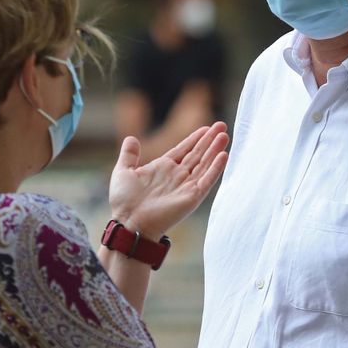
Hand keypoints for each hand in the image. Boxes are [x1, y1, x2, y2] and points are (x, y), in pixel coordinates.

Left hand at [108, 123, 228, 238]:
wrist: (129, 222)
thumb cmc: (124, 201)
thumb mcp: (123, 171)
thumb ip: (129, 155)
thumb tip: (131, 138)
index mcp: (163, 168)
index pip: (183, 149)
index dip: (195, 138)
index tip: (206, 128)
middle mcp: (177, 176)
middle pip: (197, 154)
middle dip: (209, 140)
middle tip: (222, 125)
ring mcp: (186, 186)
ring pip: (205, 164)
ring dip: (215, 150)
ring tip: (224, 136)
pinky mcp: (192, 197)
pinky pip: (207, 180)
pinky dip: (216, 168)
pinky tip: (223, 155)